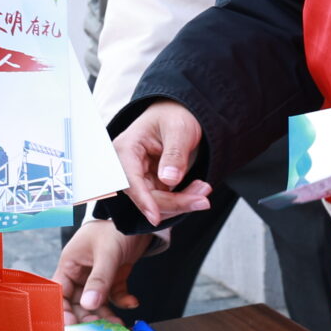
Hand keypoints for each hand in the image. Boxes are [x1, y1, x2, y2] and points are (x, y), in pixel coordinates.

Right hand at [56, 219, 151, 321]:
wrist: (140, 220)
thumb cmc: (117, 227)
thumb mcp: (107, 253)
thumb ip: (99, 280)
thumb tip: (89, 305)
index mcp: (70, 263)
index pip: (59, 291)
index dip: (62, 309)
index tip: (71, 325)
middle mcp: (81, 272)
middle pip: (78, 301)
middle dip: (88, 316)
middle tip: (98, 329)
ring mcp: (97, 276)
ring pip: (97, 302)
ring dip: (106, 313)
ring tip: (117, 323)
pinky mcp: (113, 278)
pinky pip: (114, 296)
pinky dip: (122, 301)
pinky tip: (132, 302)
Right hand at [113, 101, 212, 225]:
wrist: (179, 113)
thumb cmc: (175, 115)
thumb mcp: (179, 129)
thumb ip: (174, 154)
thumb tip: (169, 180)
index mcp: (126, 148)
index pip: (130, 180)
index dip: (143, 200)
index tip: (155, 217)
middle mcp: (127, 165)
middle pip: (145, 196)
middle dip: (175, 202)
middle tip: (203, 200)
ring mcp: (139, 176)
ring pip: (156, 203)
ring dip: (181, 202)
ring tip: (204, 190)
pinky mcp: (151, 184)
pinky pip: (164, 201)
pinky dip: (182, 200)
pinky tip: (197, 189)